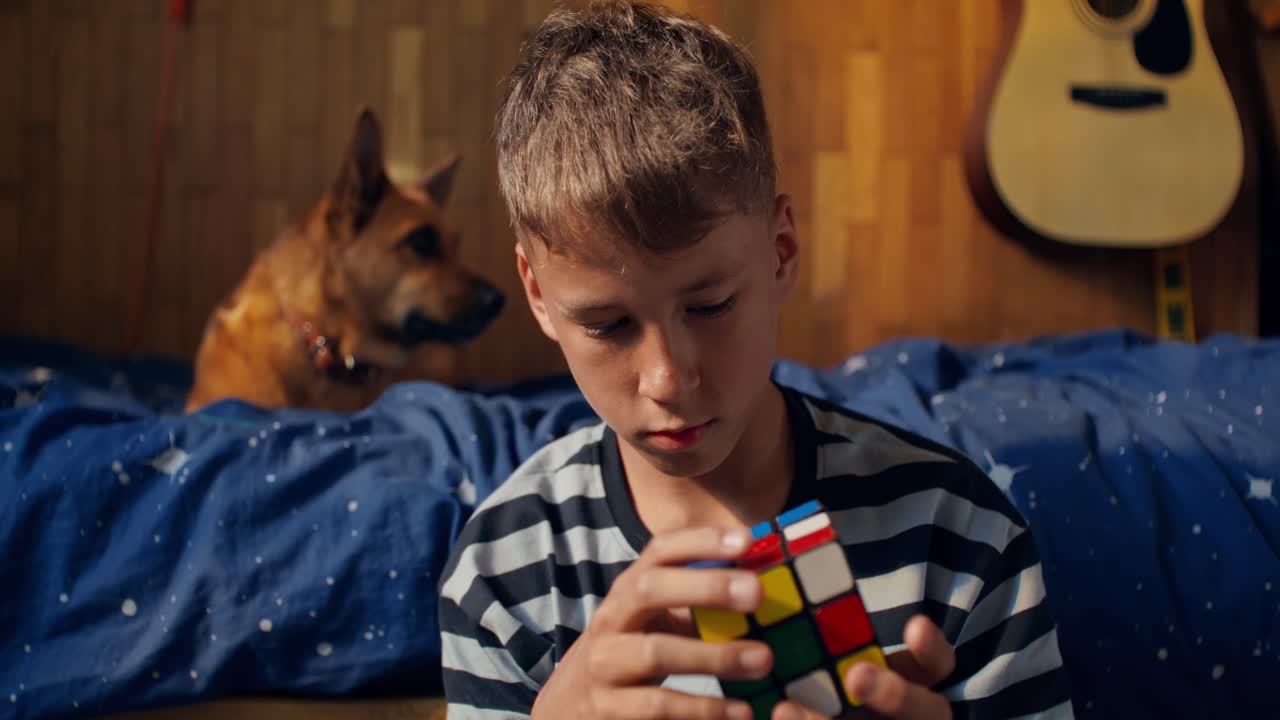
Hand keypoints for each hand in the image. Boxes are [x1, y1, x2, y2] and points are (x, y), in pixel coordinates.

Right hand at [531, 526, 769, 719]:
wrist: (571, 705)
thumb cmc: (631, 652)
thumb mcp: (655, 620)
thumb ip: (699, 604)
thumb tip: (766, 586)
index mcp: (629, 589)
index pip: (660, 551)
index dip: (701, 541)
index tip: (746, 540)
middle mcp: (612, 618)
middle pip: (649, 589)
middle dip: (705, 587)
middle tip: (757, 593)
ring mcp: (606, 663)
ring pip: (655, 652)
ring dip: (714, 656)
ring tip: (763, 660)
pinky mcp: (609, 708)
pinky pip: (658, 707)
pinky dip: (703, 710)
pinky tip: (739, 712)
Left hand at [771, 615, 955, 719]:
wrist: (796, 716)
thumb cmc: (813, 661)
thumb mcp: (827, 639)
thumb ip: (819, 614)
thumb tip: (776, 552)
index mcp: (909, 681)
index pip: (937, 665)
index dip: (930, 647)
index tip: (916, 624)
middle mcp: (903, 714)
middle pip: (924, 712)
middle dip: (895, 694)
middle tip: (857, 675)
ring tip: (785, 708)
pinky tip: (773, 711)